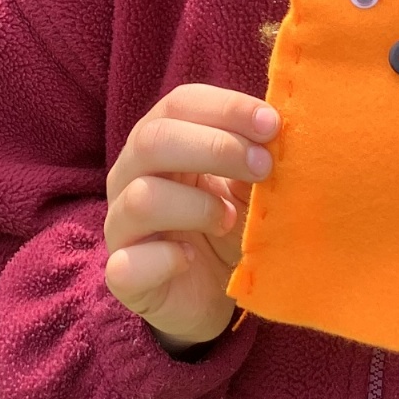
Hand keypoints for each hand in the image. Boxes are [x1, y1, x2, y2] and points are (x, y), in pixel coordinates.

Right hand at [103, 84, 278, 353]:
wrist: (216, 294)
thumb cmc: (231, 224)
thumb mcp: (248, 185)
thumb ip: (256, 156)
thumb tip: (278, 133)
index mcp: (160, 141)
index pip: (180, 104)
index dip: (227, 107)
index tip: (272, 124)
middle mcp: (130, 175)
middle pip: (152, 139)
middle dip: (216, 147)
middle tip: (263, 167)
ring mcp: (120, 226)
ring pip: (142, 197)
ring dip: (197, 205)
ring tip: (231, 221)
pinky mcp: (123, 276)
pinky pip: (127, 264)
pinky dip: (166, 259)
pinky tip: (190, 259)